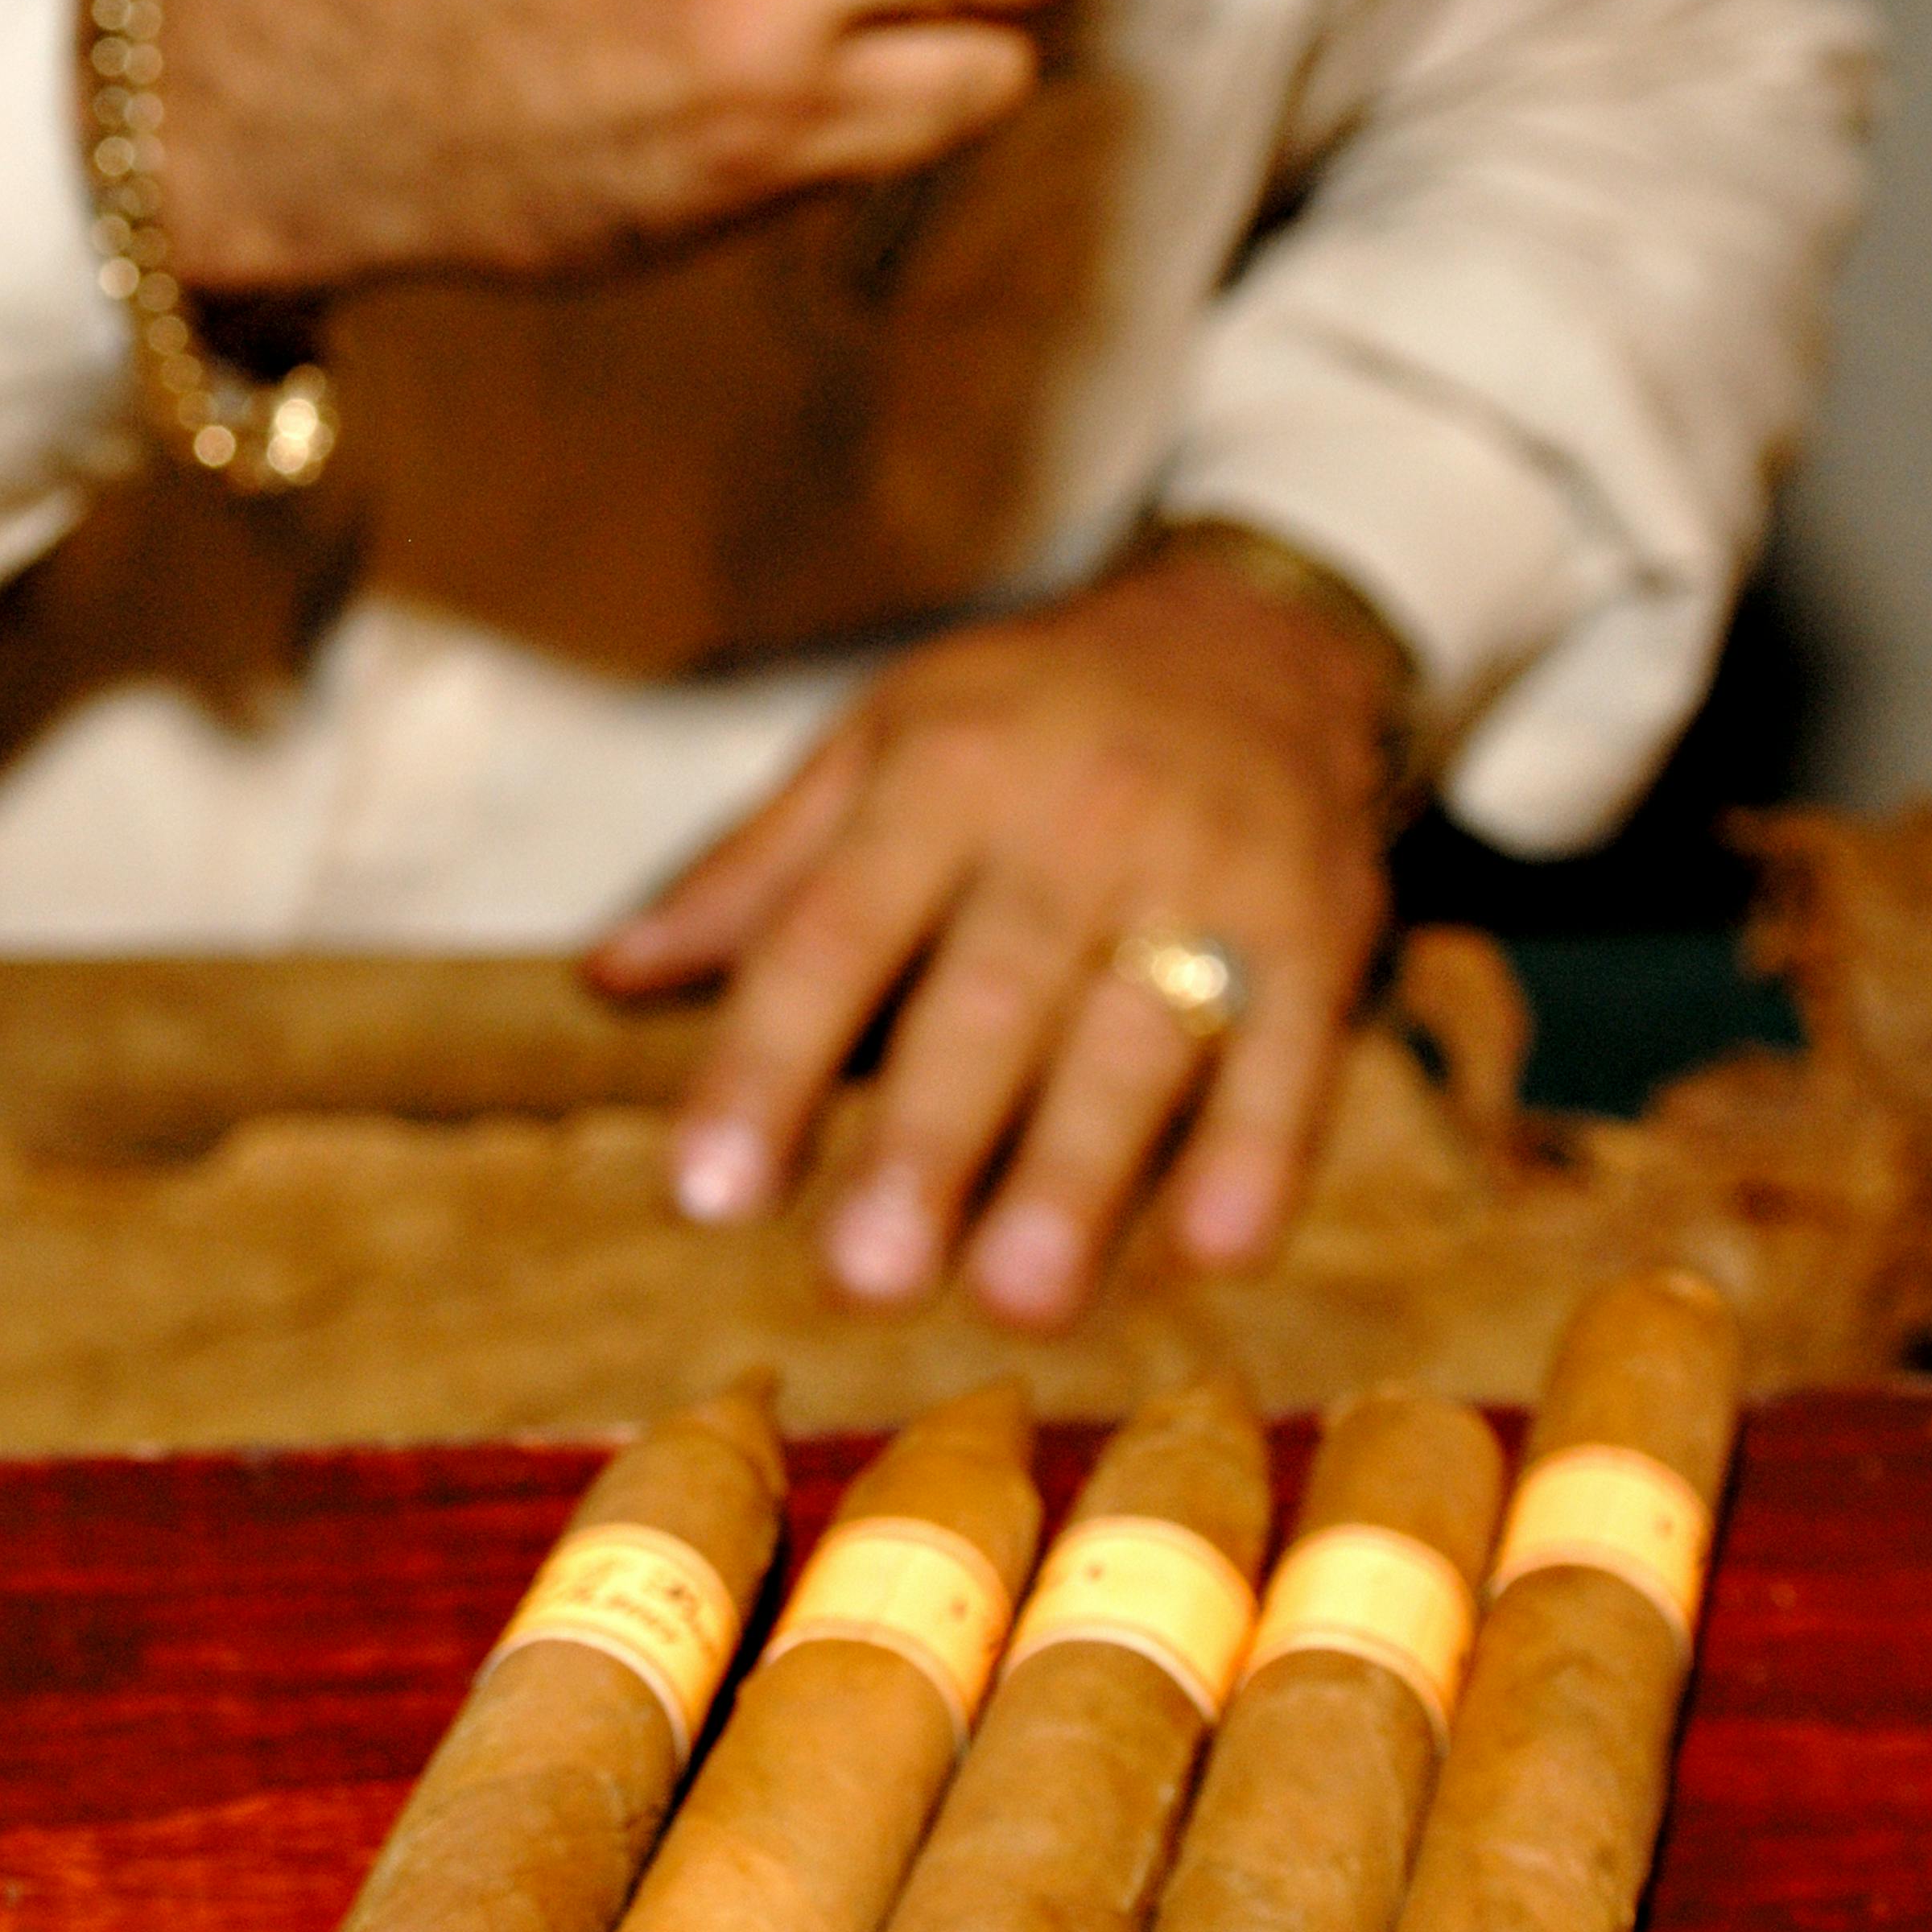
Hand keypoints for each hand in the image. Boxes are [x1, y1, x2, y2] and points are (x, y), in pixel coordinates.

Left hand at [589, 541, 1395, 1326]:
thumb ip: (757, 870)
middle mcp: (1076, 817)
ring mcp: (1210, 873)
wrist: (1259, 631)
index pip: (833, 931)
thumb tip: (610, 980)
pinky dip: (1255, 1155)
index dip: (766, 1063)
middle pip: (990, 995)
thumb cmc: (1034, 714)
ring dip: (1081, 1175)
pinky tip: (1208, 1250)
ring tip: (1019, 1300)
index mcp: (943, 771)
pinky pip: (1291, 1054)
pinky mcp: (1321, 927)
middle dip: (928, 1142)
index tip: (704, 1194)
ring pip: (1138, 1036)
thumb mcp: (882, 739)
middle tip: (862, 1279)